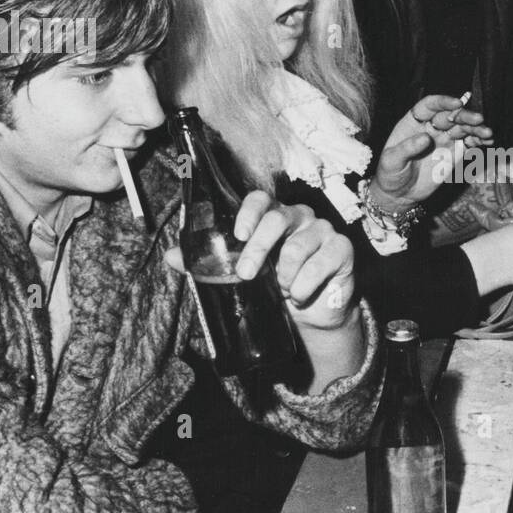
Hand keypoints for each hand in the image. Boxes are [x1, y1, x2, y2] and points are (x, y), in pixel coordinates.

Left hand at [166, 195, 356, 330]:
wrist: (314, 313)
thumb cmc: (277, 286)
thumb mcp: (243, 275)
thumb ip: (208, 263)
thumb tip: (171, 256)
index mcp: (274, 217)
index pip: (261, 199)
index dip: (249, 211)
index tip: (238, 234)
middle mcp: (300, 218)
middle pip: (279, 218)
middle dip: (259, 248)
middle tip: (247, 274)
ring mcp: (323, 231)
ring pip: (299, 246)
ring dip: (285, 275)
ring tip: (282, 291)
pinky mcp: (342, 250)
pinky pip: (322, 262)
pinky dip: (306, 284)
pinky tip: (300, 295)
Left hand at [371, 94, 493, 207]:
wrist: (399, 194)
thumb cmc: (390, 174)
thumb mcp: (391, 161)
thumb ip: (407, 149)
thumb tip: (426, 138)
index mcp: (414, 122)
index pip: (430, 105)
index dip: (443, 102)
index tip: (456, 103)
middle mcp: (432, 127)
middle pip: (451, 115)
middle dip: (465, 116)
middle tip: (478, 120)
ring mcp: (445, 139)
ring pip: (463, 128)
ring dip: (476, 129)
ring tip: (488, 134)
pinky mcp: (454, 153)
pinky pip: (469, 143)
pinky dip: (479, 141)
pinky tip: (488, 141)